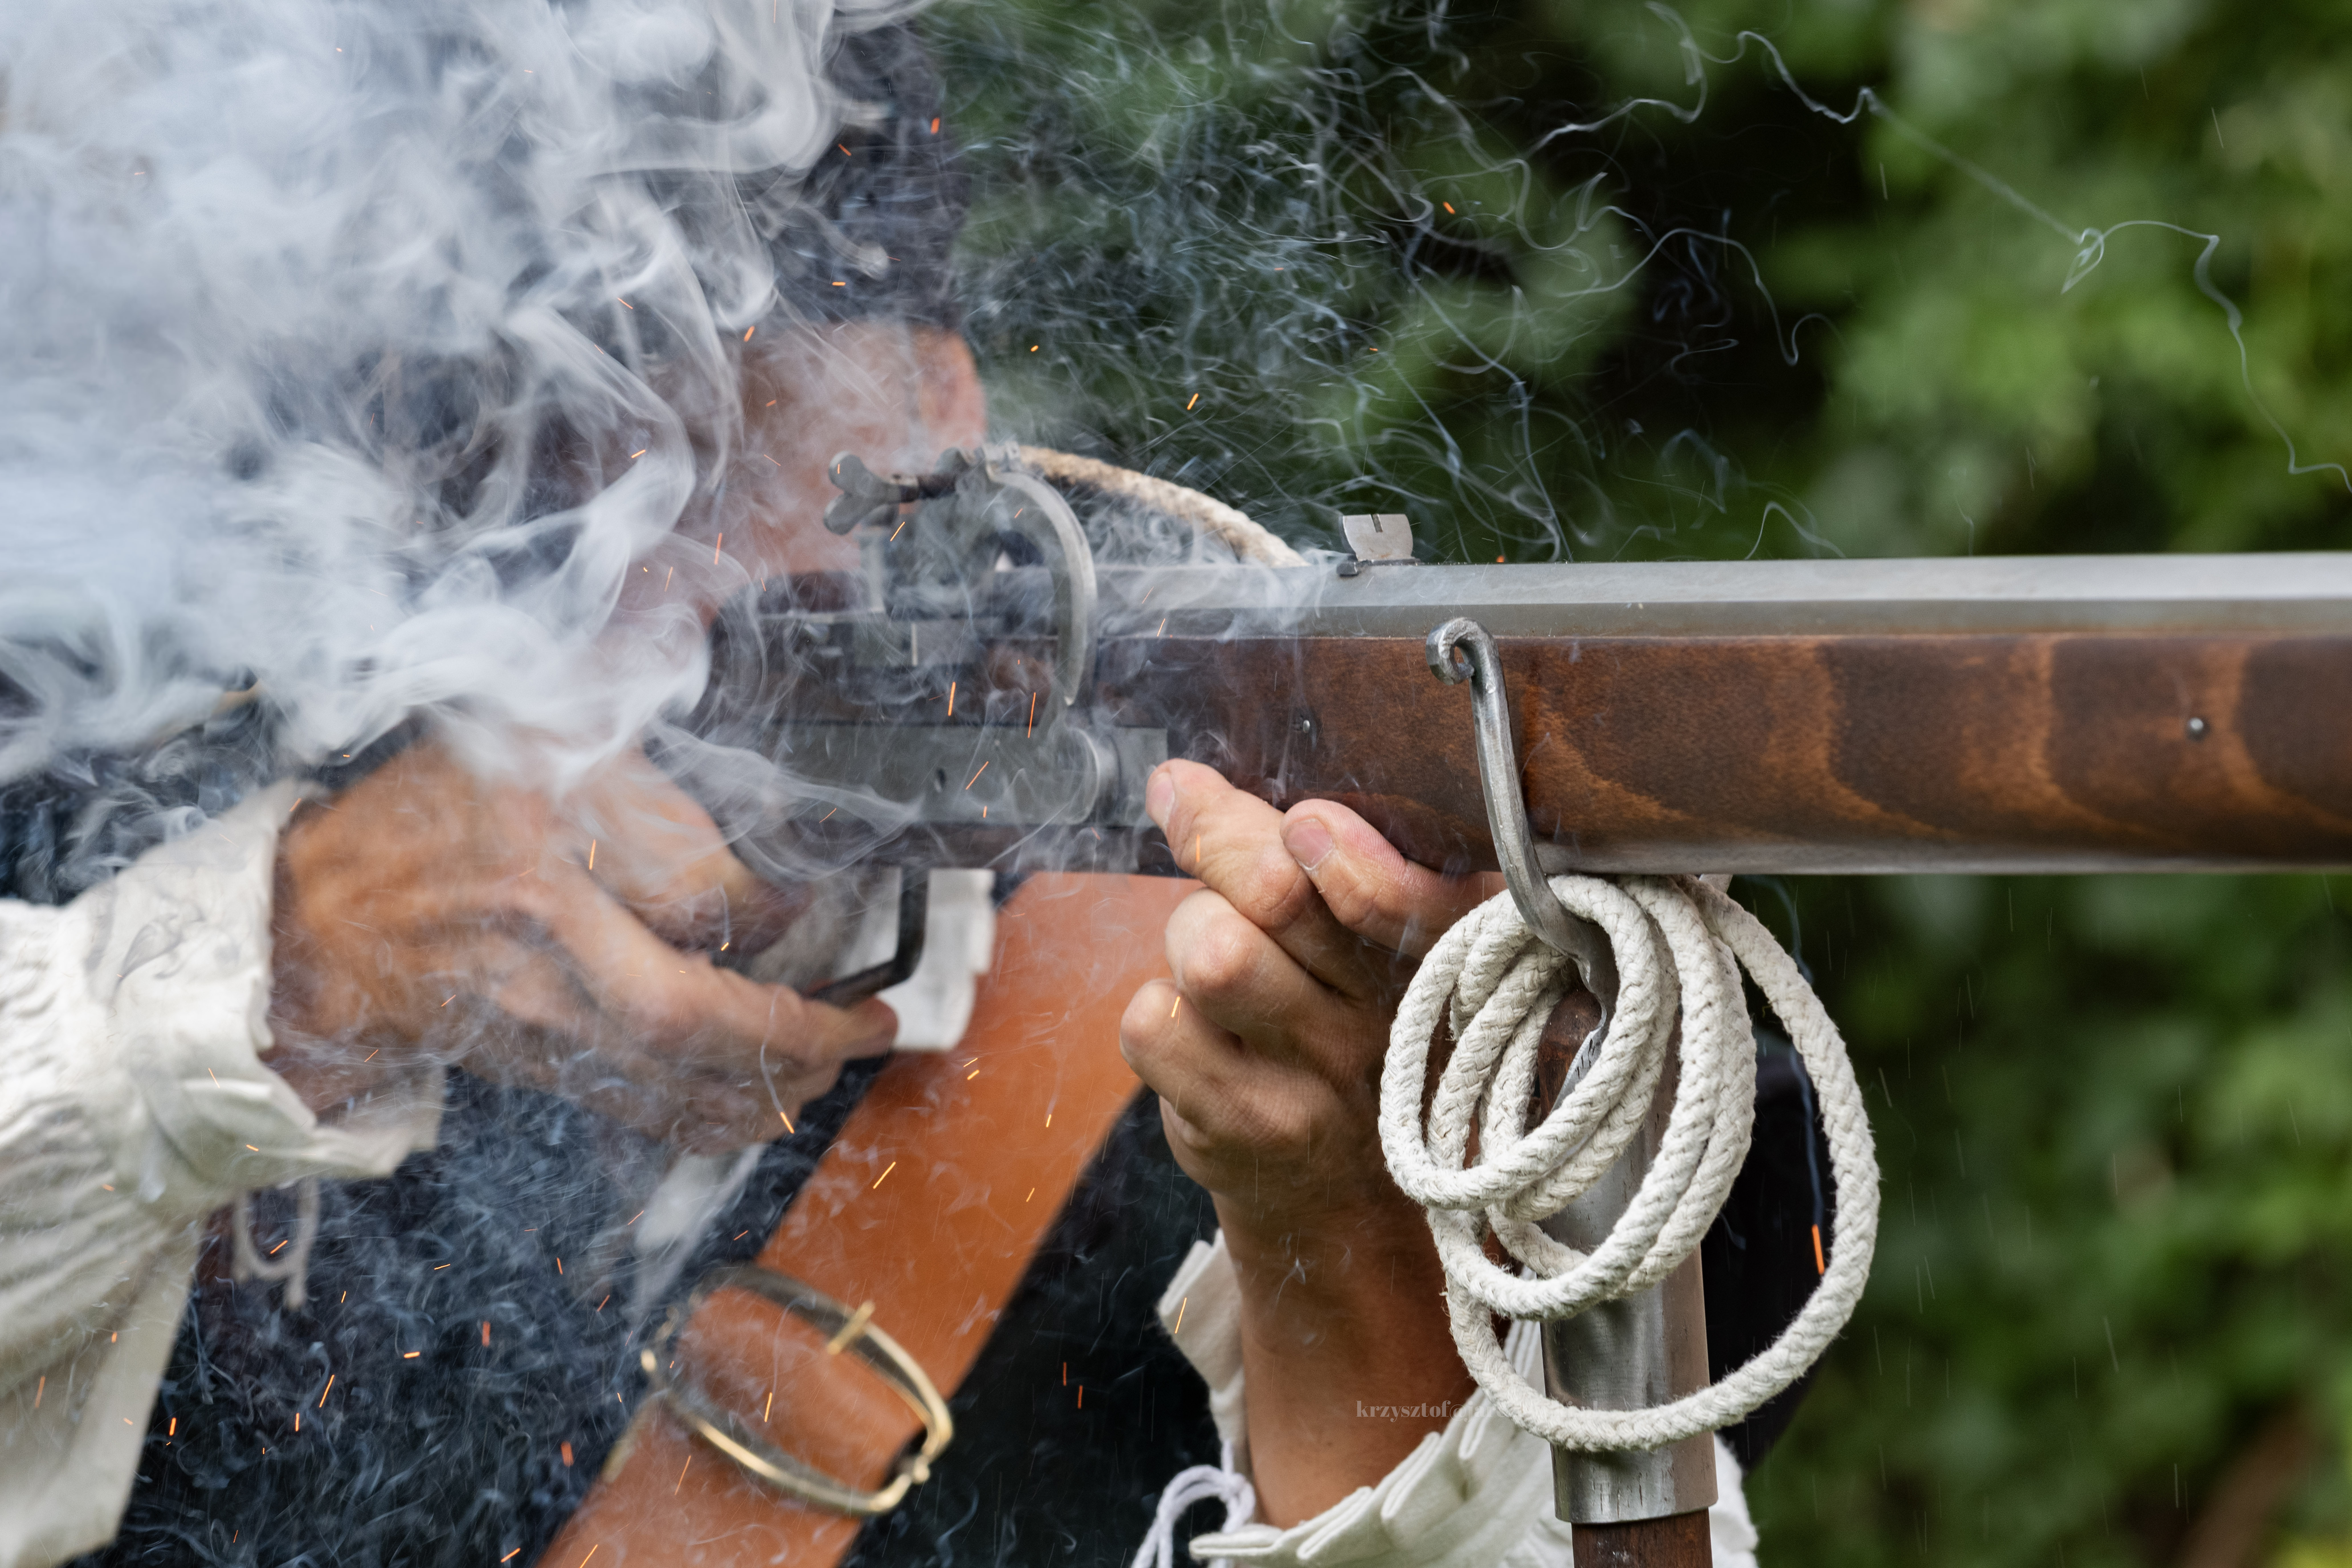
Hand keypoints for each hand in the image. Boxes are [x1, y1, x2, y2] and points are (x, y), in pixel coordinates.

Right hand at [266, 738, 894, 1152]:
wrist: (310, 917)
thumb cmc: (423, 816)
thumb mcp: (535, 746)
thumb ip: (650, 791)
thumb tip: (756, 875)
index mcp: (540, 879)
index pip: (693, 940)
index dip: (782, 957)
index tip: (841, 950)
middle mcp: (541, 967)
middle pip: (694, 1039)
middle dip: (801, 1048)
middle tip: (872, 1030)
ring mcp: (535, 1030)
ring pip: (675, 1093)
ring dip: (771, 1092)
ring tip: (837, 1062)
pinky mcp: (535, 1064)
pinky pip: (643, 1109)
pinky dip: (714, 1113)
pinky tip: (761, 1094)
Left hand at [1118, 759, 1500, 1522]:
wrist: (1354, 1206)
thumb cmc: (1352, 1034)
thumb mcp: (1369, 942)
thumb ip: (1297, 853)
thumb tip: (1177, 782)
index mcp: (1439, 960)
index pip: (1386, 886)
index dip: (1321, 839)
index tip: (1298, 824)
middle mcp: (1387, 1024)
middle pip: (1273, 892)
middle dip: (1222, 845)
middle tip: (1206, 836)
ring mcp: (1317, 1083)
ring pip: (1207, 950)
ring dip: (1189, 935)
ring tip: (1217, 964)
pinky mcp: (1242, 1126)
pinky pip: (1153, 1023)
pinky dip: (1158, 1016)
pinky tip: (1201, 1037)